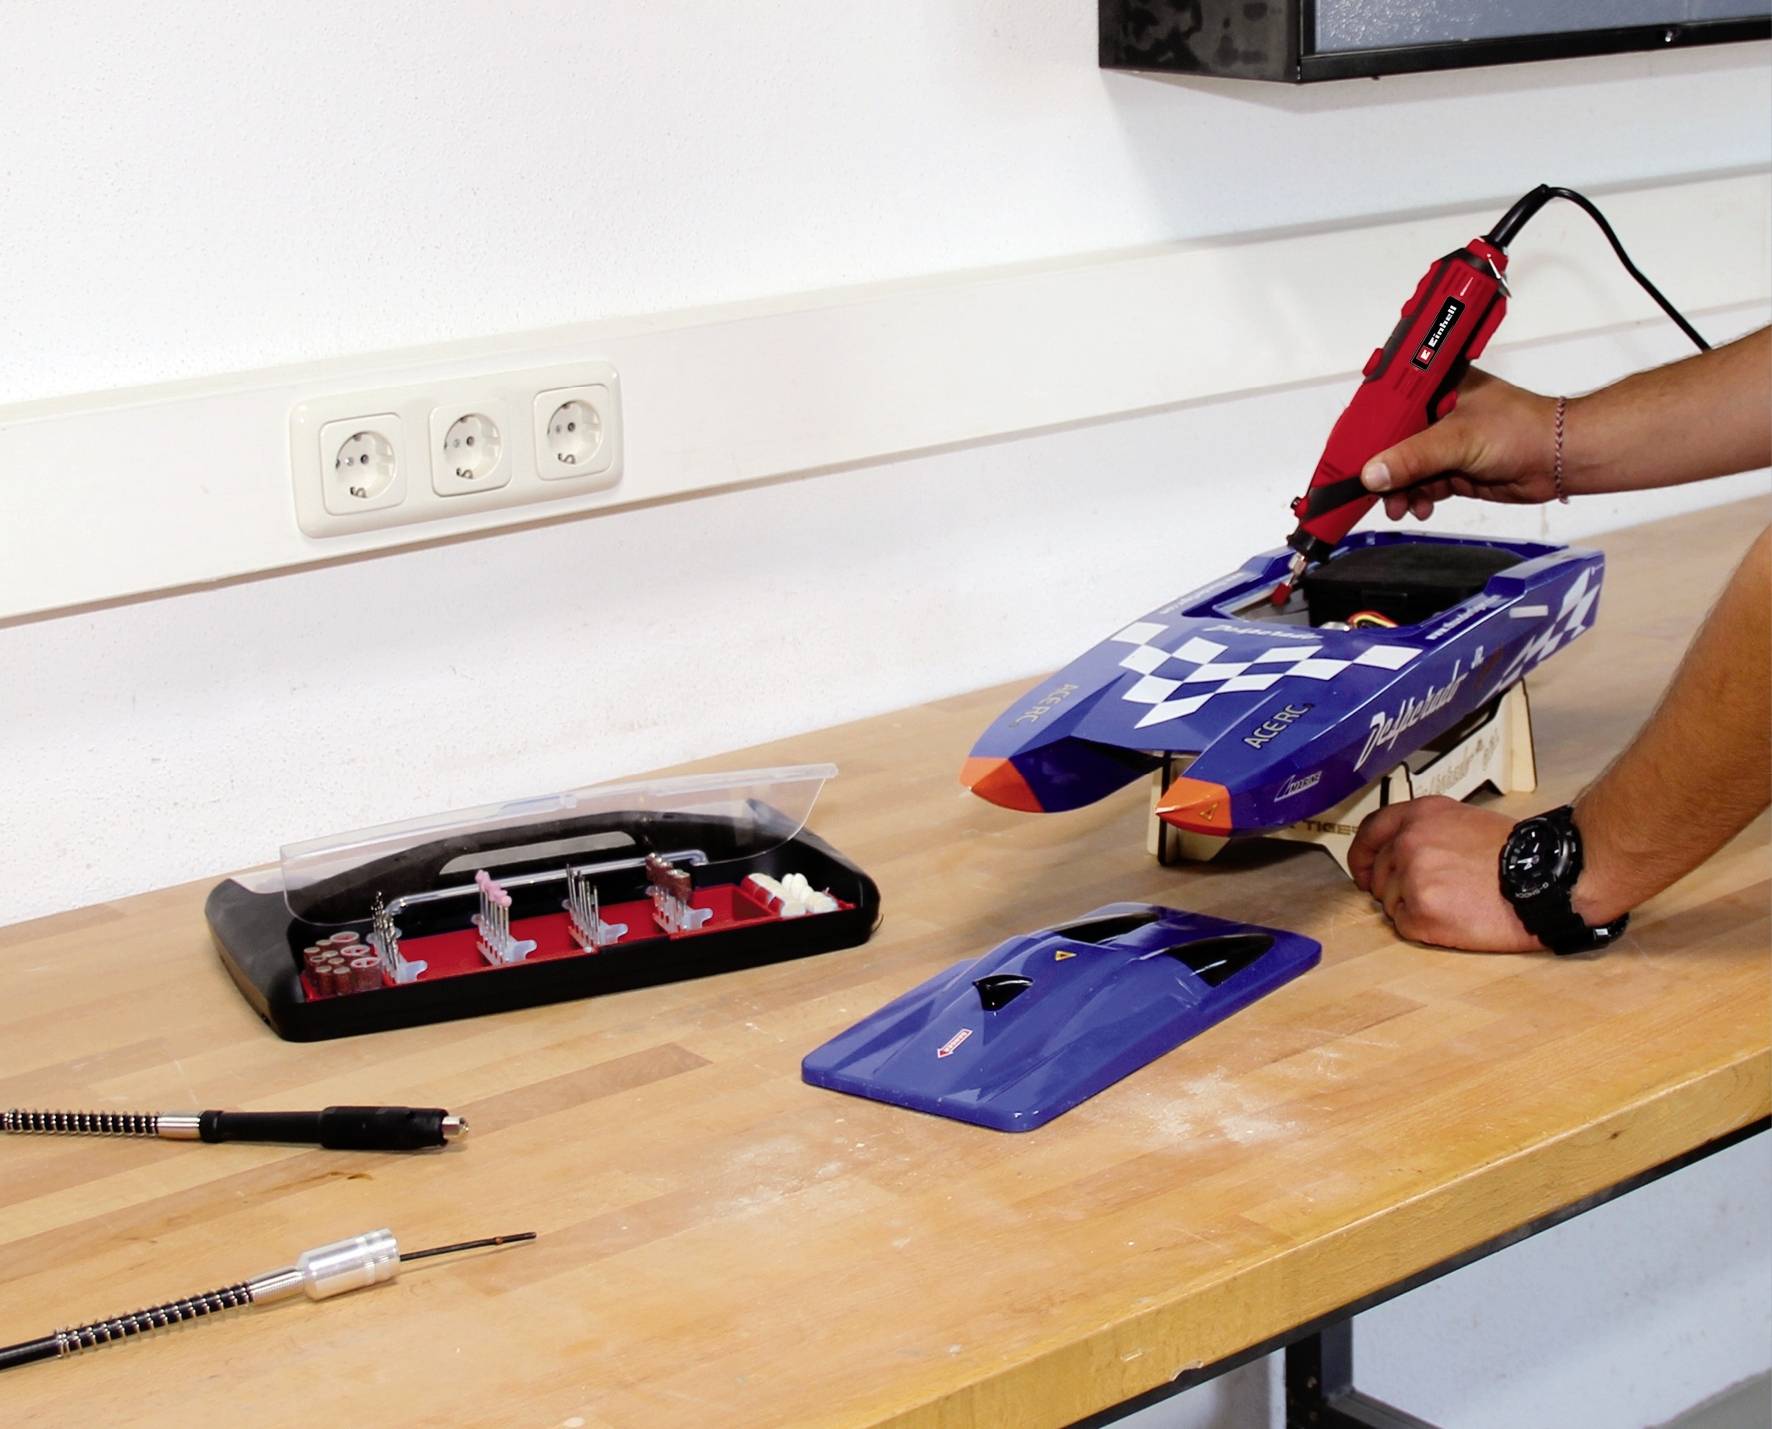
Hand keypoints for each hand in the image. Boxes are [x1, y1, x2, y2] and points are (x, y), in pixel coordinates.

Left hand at [1346, 796, 1540, 951]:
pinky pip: (1405, 926)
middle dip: (1395, 888)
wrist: (1547, 879)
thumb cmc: (1515, 855)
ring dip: (1414, 908)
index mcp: (1420, 815)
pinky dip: (1424, 928)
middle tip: (1433, 894)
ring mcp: (1413, 876)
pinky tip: (1454, 919)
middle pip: (1378, 874)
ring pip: (1390, 903)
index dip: (1361, 855)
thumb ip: (1426, 830)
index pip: (1370, 832)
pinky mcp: (1421, 911)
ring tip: (1454, 903)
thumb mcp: (1464, 821)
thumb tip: (1398, 850)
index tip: (1361, 870)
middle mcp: (1410, 841)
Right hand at [1360, 370, 1561, 521]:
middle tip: (1369, 490)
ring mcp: (1444, 442)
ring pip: (1404, 468)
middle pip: (1390, 441)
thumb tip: (1373, 474)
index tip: (1347, 457)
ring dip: (1398, 489)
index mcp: (1434, 386)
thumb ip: (1414, 457)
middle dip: (1380, 469)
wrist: (1559, 459)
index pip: (1386, 405)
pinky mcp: (1452, 468)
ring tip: (1399, 504)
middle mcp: (1435, 411)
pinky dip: (1415, 497)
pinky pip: (1421, 484)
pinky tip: (1419, 506)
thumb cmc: (1521, 430)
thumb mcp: (1459, 439)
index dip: (1365, 431)